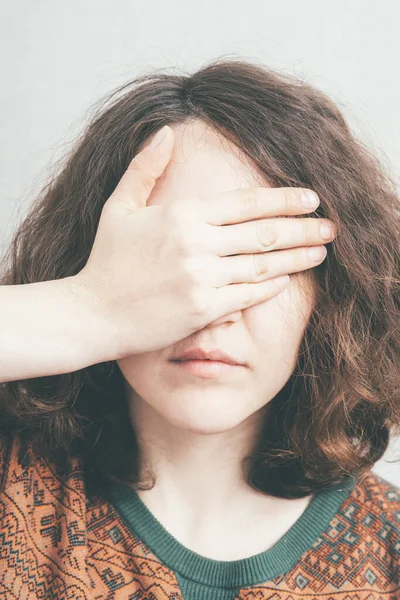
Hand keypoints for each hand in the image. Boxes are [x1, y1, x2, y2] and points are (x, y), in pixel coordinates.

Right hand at [70, 125, 335, 358]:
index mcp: (182, 215)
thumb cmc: (106, 261)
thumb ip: (144, 168)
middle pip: (264, 233)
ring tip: (321, 251)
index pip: (247, 203)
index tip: (311, 198)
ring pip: (263, 264)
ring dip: (297, 257)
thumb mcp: (119, 207)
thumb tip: (167, 132)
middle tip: (331, 226)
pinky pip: (249, 295)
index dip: (284, 199)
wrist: (93, 314)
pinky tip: (288, 278)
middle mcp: (197, 245)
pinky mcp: (203, 309)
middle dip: (304, 228)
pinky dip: (272, 285)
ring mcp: (202, 279)